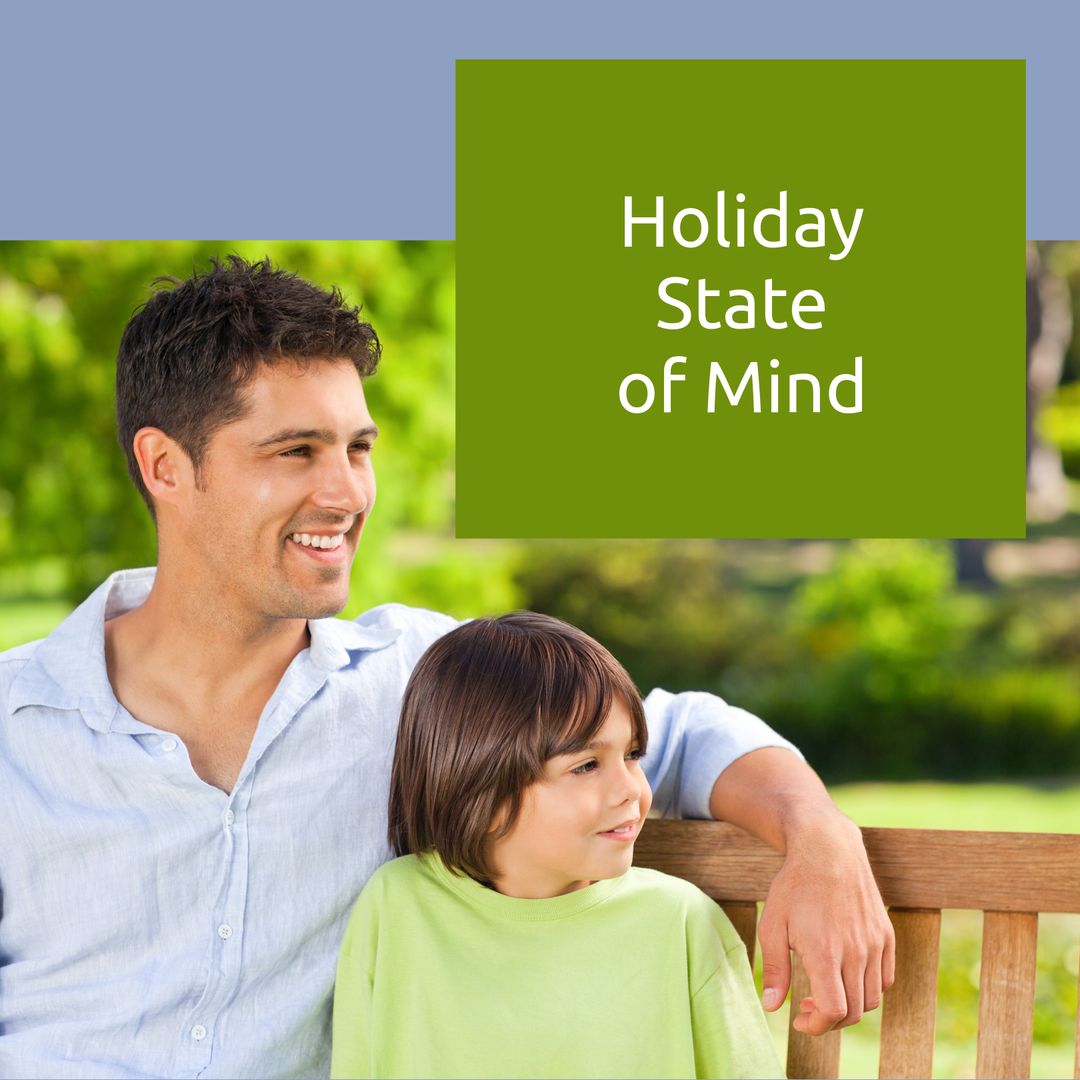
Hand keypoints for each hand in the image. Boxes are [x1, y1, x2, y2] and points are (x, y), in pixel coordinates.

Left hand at [757, 811, 894, 1033]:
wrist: (827, 848)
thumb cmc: (794, 886)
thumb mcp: (772, 925)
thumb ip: (775, 969)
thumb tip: (772, 1007)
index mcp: (825, 952)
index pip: (834, 1012)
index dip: (817, 1027)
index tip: (799, 1019)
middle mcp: (855, 951)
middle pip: (854, 1011)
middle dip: (829, 1020)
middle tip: (807, 1007)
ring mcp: (874, 943)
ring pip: (872, 998)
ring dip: (850, 1005)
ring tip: (825, 990)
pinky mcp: (885, 935)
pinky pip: (885, 978)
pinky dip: (869, 988)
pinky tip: (846, 975)